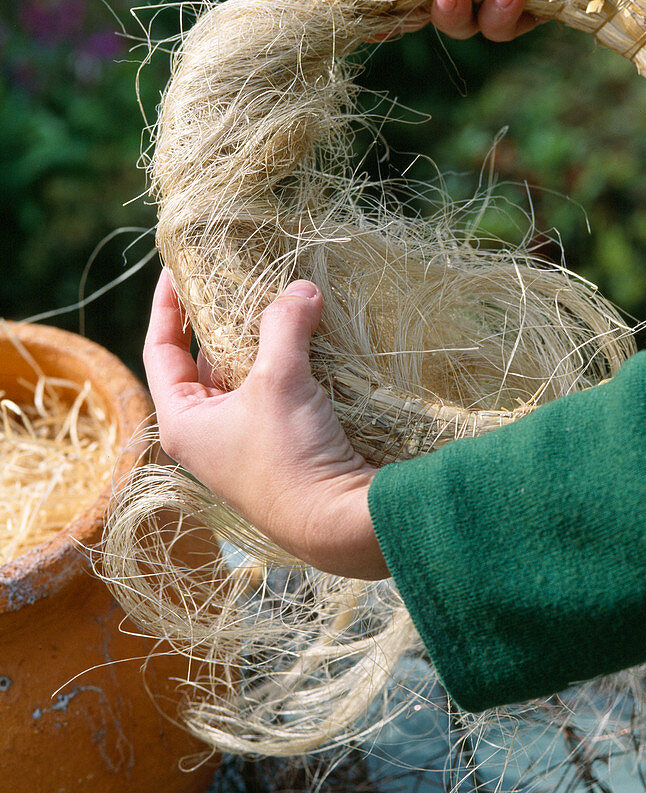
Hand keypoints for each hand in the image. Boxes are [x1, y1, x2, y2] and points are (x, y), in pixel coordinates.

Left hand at [143, 270, 387, 579]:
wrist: (337, 522)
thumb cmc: (289, 455)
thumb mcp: (279, 380)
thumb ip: (283, 324)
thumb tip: (300, 290)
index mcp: (184, 422)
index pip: (160, 351)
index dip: (166, 308)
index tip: (176, 271)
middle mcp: (209, 434)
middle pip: (205, 362)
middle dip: (224, 321)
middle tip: (240, 280)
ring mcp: (246, 443)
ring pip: (247, 377)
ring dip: (264, 341)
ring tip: (281, 300)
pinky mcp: (283, 447)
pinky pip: (279, 393)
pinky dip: (290, 364)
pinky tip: (312, 338)